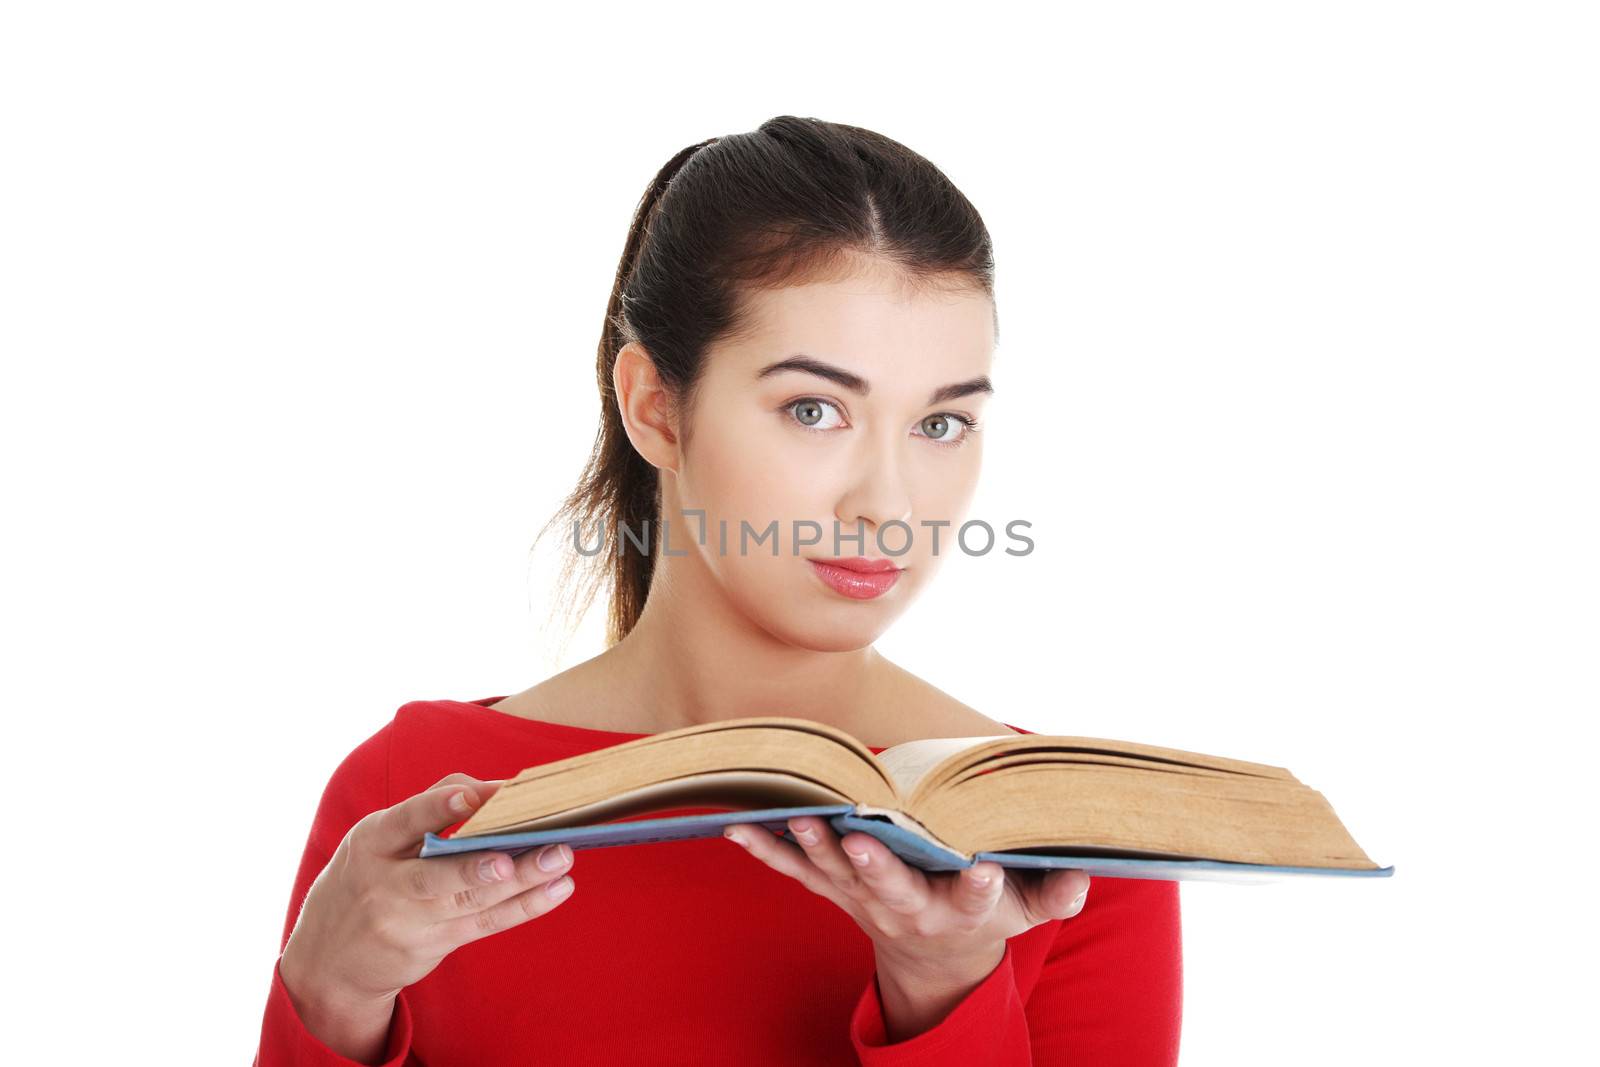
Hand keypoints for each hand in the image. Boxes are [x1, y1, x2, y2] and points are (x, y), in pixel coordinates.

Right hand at [279, 773, 578, 1051]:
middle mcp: (386, 884)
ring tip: (561, 859)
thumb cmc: (368, 876)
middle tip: (535, 845)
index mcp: (371, 842)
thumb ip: (429, 808)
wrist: (328, 959)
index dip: (439, 807)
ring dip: (524, 881)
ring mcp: (408, 921)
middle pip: (442, 873)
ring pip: (472, 900)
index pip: (406, 819)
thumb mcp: (378, 838)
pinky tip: (556, 889)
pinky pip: (485, 923)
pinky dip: (524, 907)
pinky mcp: (432, 945)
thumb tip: (496, 789)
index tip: (474, 795)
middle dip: (488, 861)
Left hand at [722, 816, 1089, 976]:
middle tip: (862, 841)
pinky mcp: (835, 890)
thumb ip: (1055, 892)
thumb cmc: (986, 916)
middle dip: (877, 865)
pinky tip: (737, 826)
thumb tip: (1081, 873)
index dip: (984, 888)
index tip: (988, 869)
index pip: (978, 899)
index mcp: (962, 911)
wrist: (932, 957)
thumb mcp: (1030, 911)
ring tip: (798, 818)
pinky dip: (767, 850)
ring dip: (816, 848)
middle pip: (892, 888)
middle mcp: (909, 908)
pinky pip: (796, 872)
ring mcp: (865, 901)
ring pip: (838, 875)